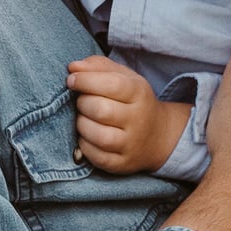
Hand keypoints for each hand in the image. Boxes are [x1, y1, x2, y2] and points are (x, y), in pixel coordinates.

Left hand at [67, 55, 188, 174]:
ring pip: (98, 136)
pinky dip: (84, 145)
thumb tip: (73, 67)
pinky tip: (87, 136)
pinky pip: (96, 157)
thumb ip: (98, 66)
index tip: (72, 80)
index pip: (112, 84)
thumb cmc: (133, 101)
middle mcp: (138, 119)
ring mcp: (131, 144)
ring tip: (84, 118)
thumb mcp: (124, 77)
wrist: (158, 136)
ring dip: (82, 125)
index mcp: (139, 93)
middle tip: (82, 101)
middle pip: (101, 110)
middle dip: (82, 103)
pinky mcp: (122, 164)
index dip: (86, 80)